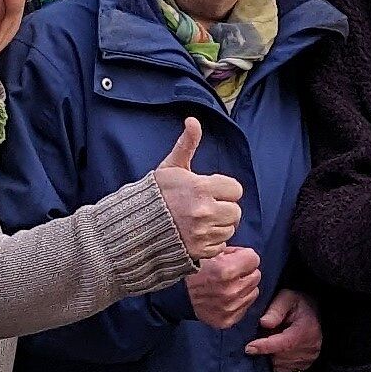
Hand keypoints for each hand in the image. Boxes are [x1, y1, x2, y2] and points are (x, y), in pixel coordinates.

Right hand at [154, 117, 244, 262]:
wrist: (134, 225)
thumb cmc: (155, 194)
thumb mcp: (171, 166)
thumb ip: (187, 144)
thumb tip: (193, 120)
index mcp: (200, 187)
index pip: (235, 189)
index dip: (224, 189)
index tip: (210, 190)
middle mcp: (204, 211)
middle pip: (235, 211)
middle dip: (224, 208)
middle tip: (207, 206)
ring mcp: (202, 233)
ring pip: (229, 229)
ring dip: (219, 225)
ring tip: (200, 220)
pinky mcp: (199, 250)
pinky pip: (220, 245)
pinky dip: (212, 241)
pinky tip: (197, 233)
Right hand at [187, 244, 261, 328]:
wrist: (173, 296)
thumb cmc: (191, 270)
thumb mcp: (207, 252)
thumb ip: (230, 252)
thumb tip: (244, 255)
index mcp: (226, 270)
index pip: (254, 258)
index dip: (243, 256)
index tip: (234, 258)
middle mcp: (231, 291)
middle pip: (255, 276)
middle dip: (245, 272)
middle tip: (230, 272)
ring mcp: (230, 308)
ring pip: (253, 292)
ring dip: (243, 287)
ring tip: (227, 285)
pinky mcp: (228, 320)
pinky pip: (245, 306)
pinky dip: (238, 301)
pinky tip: (225, 297)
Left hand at [247, 286, 322, 371]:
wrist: (313, 313)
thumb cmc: (297, 304)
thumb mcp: (286, 298)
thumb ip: (276, 309)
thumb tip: (263, 323)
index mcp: (306, 330)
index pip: (284, 343)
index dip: (265, 347)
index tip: (249, 348)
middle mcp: (311, 347)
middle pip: (279, 356)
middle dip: (266, 348)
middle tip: (264, 334)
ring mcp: (309, 358)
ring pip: (279, 365)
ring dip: (271, 355)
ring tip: (273, 339)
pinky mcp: (305, 365)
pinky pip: (283, 370)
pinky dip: (276, 361)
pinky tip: (277, 349)